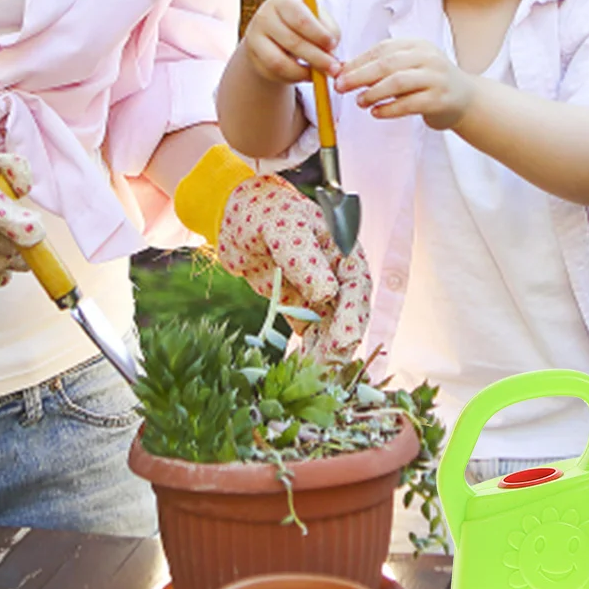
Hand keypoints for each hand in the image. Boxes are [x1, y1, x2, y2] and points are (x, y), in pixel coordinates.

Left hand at [215, 176, 371, 362]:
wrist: (232, 216)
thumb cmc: (263, 212)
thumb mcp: (284, 229)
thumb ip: (304, 258)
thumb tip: (327, 292)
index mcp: (340, 247)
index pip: (356, 283)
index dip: (353, 312)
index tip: (344, 338)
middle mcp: (334, 271)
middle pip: (348, 310)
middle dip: (341, 340)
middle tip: (329, 367)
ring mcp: (318, 289)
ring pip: (331, 325)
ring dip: (327, 351)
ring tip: (317, 376)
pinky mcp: (299, 303)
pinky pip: (310, 330)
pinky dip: (310, 350)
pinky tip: (306, 369)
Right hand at [242, 0, 340, 84]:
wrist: (276, 33)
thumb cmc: (304, 23)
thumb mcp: (317, 19)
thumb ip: (328, 30)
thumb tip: (330, 51)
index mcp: (283, 1)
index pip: (300, 19)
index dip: (319, 35)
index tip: (333, 45)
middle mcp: (264, 17)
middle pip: (292, 42)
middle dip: (317, 58)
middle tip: (334, 69)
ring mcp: (255, 39)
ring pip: (279, 63)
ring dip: (304, 72)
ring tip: (320, 74)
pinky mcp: (253, 59)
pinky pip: (275, 74)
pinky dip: (294, 77)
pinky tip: (306, 74)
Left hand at [336, 40, 474, 131]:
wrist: (467, 100)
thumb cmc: (429, 83)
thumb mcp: (408, 67)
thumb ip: (381, 67)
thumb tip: (343, 70)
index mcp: (417, 45)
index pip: (382, 49)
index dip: (358, 61)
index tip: (338, 73)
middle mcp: (428, 58)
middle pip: (387, 64)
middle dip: (359, 76)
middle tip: (340, 87)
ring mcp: (436, 78)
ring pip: (398, 82)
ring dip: (373, 93)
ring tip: (359, 102)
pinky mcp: (440, 100)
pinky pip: (410, 104)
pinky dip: (389, 109)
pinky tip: (376, 113)